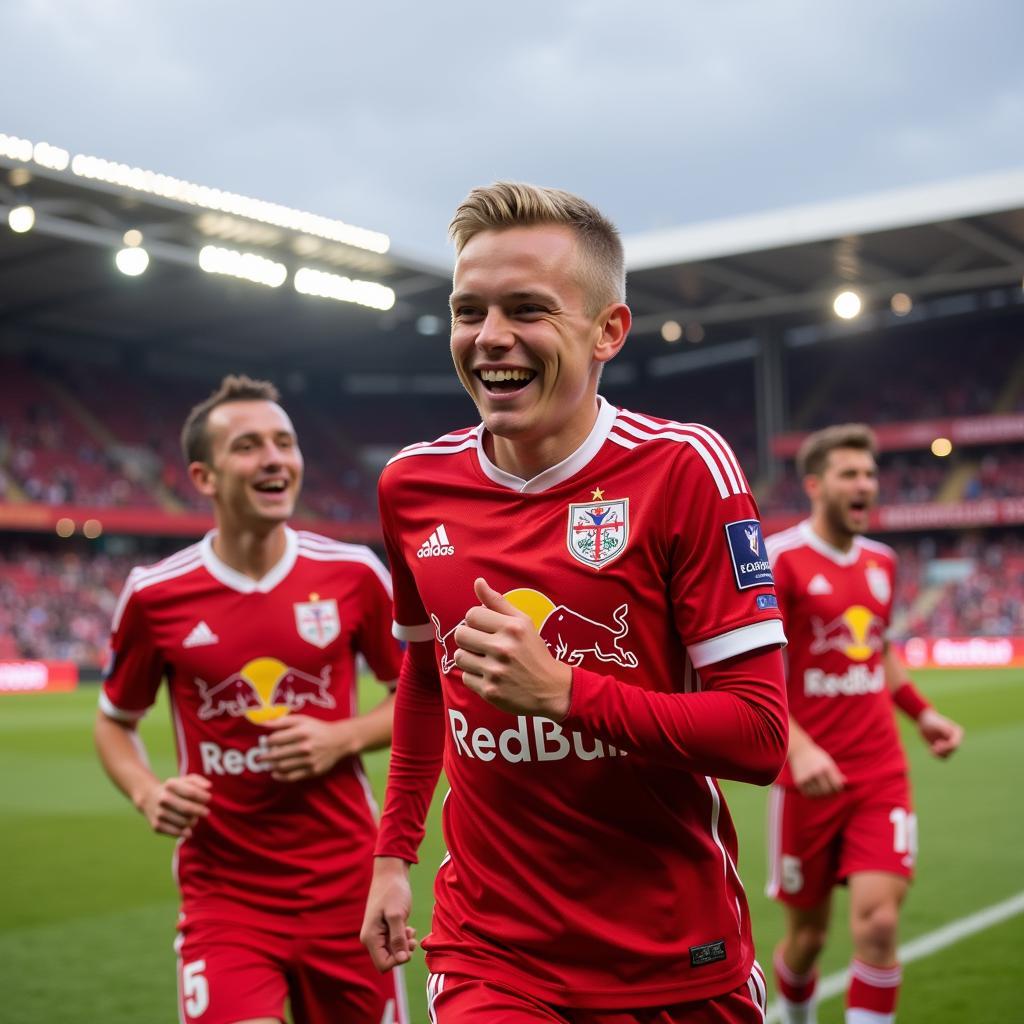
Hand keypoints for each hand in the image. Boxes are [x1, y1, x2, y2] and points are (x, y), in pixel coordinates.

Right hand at [137, 774, 210, 837]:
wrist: (150, 798)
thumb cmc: (175, 789)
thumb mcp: (185, 780)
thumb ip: (199, 781)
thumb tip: (209, 787)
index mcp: (170, 785)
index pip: (191, 792)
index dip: (203, 797)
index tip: (209, 798)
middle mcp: (162, 799)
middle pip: (187, 809)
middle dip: (200, 811)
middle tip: (206, 812)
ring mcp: (159, 813)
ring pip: (184, 822)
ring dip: (193, 821)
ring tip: (194, 818)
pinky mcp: (156, 826)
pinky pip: (177, 832)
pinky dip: (186, 832)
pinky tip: (188, 828)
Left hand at [261, 715, 359, 780]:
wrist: (339, 741)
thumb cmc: (317, 728)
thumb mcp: (302, 720)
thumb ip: (283, 721)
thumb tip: (263, 723)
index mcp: (302, 732)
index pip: (276, 739)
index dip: (267, 741)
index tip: (265, 743)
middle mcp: (305, 747)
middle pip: (277, 754)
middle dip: (265, 757)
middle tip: (259, 758)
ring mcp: (309, 760)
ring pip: (283, 766)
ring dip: (271, 767)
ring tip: (267, 765)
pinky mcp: (313, 771)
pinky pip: (292, 776)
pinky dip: (280, 777)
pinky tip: (275, 774)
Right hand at [360, 857, 417, 971]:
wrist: (391, 873)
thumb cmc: (393, 892)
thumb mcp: (396, 915)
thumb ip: (398, 938)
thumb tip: (402, 960)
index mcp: (370, 938)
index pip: (383, 965)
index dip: (398, 960)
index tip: (408, 945)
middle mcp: (371, 939)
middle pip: (388, 960)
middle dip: (402, 952)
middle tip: (412, 939)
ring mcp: (378, 934)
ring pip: (393, 952)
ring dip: (404, 945)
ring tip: (411, 932)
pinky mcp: (385, 929)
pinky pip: (394, 942)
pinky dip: (403, 938)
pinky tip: (408, 928)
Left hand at [453, 578, 571, 719]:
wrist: (551, 689)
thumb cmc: (534, 652)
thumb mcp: (523, 622)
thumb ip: (498, 602)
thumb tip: (478, 582)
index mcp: (512, 628)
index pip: (471, 614)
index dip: (475, 620)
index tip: (485, 628)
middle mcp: (503, 648)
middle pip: (460, 634)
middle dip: (469, 637)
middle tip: (481, 643)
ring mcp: (495, 671)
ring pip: (459, 656)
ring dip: (469, 657)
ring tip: (484, 659)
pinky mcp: (489, 691)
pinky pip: (465, 677)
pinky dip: (474, 676)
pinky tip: (489, 675)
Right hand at [789, 741, 845, 796]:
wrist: (798, 750)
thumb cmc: (816, 756)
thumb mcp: (828, 761)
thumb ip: (836, 772)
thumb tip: (844, 782)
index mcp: (826, 767)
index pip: (836, 785)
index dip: (838, 789)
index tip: (837, 789)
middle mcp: (817, 772)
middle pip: (827, 791)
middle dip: (830, 793)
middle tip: (830, 792)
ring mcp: (807, 777)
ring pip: (817, 794)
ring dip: (820, 794)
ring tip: (821, 791)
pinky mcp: (799, 781)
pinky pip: (808, 794)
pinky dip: (812, 795)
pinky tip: (814, 791)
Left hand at [918, 708, 962, 758]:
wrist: (924, 720)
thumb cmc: (931, 721)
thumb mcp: (938, 726)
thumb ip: (947, 732)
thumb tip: (955, 743)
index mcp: (958, 733)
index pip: (954, 745)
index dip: (945, 747)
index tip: (936, 743)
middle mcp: (956, 740)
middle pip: (951, 751)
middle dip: (940, 750)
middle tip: (933, 746)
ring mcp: (950, 745)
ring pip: (947, 755)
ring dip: (938, 753)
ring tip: (932, 747)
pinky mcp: (944, 749)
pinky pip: (942, 757)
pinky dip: (936, 755)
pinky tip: (931, 749)